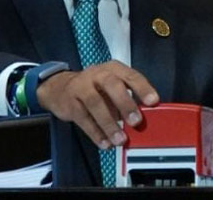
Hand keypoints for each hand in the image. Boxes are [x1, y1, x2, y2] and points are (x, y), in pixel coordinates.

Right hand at [34, 61, 158, 148]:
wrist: (58, 87)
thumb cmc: (94, 88)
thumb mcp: (111, 86)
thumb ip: (127, 98)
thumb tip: (143, 119)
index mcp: (114, 69)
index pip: (131, 75)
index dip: (143, 88)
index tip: (153, 101)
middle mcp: (97, 74)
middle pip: (113, 86)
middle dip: (126, 104)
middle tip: (136, 122)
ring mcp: (81, 87)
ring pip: (96, 104)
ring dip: (109, 124)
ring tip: (120, 139)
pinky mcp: (69, 103)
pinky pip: (83, 119)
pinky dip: (95, 133)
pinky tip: (105, 143)